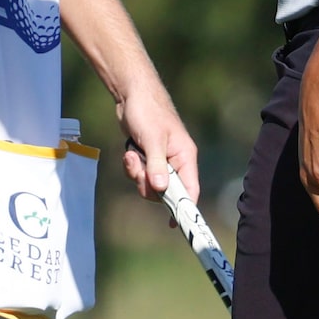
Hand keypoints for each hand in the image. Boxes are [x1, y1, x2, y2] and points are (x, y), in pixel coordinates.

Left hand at [113, 76, 199, 202]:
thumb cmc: (147, 112)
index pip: (190, 190)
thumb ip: (156, 165)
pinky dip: (132, 167)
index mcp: (185, 157)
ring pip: (150, 184)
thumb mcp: (152, 139)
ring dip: (137, 174)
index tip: (174, 224)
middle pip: (166, 191)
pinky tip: (129, 152)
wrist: (131, 94)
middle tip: (139, 171)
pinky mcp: (147, 157)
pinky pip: (140, 174)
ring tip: (131, 156)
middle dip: (148, 185)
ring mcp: (160, 160)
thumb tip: (160, 189)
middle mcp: (175, 161)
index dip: (184, 208)